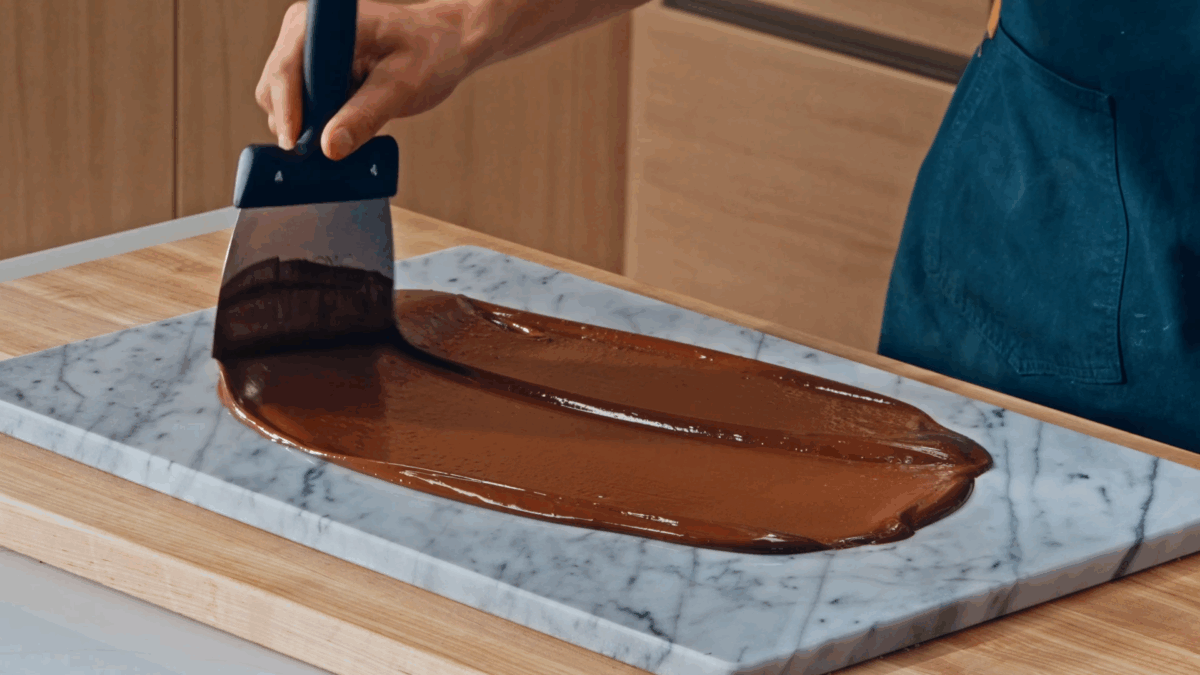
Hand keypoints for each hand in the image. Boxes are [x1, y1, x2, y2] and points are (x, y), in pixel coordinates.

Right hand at [256, 0, 484, 159]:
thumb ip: (366, 116)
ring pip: (282, 101)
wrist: (446, 45)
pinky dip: (314, 125)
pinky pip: (300, 106)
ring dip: (305, 127)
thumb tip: (330, 148)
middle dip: (295, 123)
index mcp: (322, 22)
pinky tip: (341, 133)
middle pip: (274, 88)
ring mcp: (306, 52)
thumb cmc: (430, 53)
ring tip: (342, 139)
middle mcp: (304, 32)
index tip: (296, 145)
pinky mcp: (314, 72)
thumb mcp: (403, 86)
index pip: (286, 68)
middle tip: (326, 152)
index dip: (287, 110)